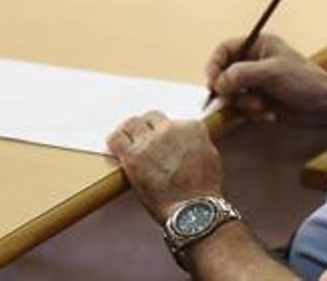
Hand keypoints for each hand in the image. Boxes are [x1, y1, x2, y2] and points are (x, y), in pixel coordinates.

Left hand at [106, 111, 223, 223]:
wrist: (193, 209)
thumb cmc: (204, 190)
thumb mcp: (211, 156)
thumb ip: (196, 142)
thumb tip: (185, 142)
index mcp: (192, 127)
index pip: (173, 120)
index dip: (167, 133)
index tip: (164, 142)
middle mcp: (170, 129)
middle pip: (151, 117)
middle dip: (148, 127)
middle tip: (146, 140)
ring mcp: (150, 141)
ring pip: (132, 123)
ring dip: (131, 131)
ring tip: (130, 141)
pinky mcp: (133, 156)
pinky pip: (116, 138)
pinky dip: (115, 140)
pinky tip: (117, 147)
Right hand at [205, 33, 326, 126]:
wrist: (325, 108)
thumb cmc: (305, 82)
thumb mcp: (272, 73)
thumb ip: (242, 74)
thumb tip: (218, 83)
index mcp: (259, 46)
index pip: (225, 50)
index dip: (214, 65)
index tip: (212, 83)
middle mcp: (255, 62)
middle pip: (223, 74)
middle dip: (230, 90)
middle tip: (235, 100)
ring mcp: (256, 83)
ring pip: (231, 95)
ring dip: (244, 104)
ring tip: (261, 107)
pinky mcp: (259, 101)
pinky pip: (242, 109)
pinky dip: (252, 114)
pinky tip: (269, 115)